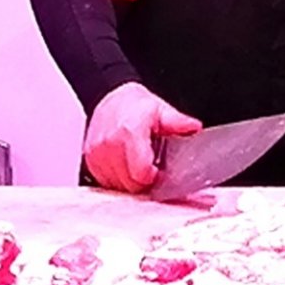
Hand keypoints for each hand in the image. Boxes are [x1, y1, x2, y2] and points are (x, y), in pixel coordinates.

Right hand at [83, 83, 200, 193]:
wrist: (110, 97)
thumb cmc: (134, 105)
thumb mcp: (161, 110)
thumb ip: (178, 122)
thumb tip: (194, 127)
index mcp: (129, 132)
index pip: (141, 174)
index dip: (154, 178)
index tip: (159, 171)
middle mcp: (109, 145)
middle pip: (130, 184)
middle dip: (144, 182)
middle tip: (151, 168)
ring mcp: (97, 154)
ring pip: (117, 186)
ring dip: (130, 182)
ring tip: (137, 165)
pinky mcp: (90, 160)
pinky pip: (106, 182)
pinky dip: (117, 179)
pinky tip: (125, 167)